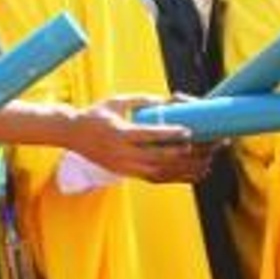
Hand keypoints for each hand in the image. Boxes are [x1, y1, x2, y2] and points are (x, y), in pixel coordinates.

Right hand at [69, 95, 217, 183]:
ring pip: (160, 172)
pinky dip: (177, 177)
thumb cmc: (96, 115)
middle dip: (185, 153)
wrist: (72, 134)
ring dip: (185, 168)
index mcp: (118, 134)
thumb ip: (142, 100)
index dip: (170, 135)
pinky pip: (156, 179)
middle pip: (159, 158)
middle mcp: (122, 154)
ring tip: (207, 162)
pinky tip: (194, 173)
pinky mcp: (127, 174)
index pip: (148, 136)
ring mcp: (124, 167)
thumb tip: (169, 100)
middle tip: (205, 146)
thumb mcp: (117, 101)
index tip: (188, 131)